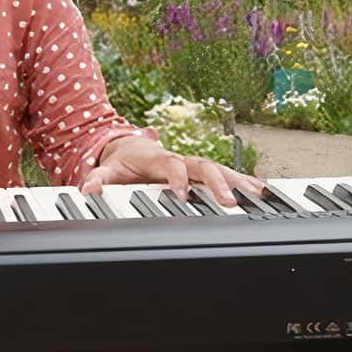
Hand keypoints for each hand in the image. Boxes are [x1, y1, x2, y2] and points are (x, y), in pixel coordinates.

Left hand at [80, 135, 264, 207]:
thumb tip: (88, 188)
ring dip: (238, 182)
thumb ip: (99, 178)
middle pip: (203, 166)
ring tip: (259, 195)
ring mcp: (193, 167)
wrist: (129, 149)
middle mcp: (180, 161)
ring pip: (220, 170)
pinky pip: (227, 176)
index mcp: (158, 159)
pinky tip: (263, 193)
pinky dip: (244, 183)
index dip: (177, 179)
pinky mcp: (202, 174)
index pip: (171, 166)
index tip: (182, 194)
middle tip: (229, 202)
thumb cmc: (122, 163)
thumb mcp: (108, 170)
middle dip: (217, 183)